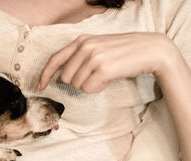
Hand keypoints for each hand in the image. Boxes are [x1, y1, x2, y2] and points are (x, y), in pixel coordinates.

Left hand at [37, 32, 179, 92]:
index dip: (45, 74)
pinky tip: (108, 80)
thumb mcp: (98, 47)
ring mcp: (94, 57)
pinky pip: (89, 89)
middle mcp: (85, 47)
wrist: (150, 50)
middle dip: (78, 82)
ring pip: (77, 85)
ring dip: (89, 86)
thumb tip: (63, 76)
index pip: (55, 59)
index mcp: (81, 41)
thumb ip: (80, 57)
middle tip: (94, 76)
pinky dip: (97, 89)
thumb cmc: (123, 52)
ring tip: (104, 76)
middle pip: (66, 78)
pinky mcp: (104, 69)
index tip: (40, 86)